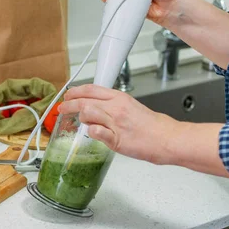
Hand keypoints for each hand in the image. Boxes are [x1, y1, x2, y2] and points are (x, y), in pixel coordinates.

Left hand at [59, 85, 179, 164]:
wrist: (167, 138)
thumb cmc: (151, 125)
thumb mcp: (130, 106)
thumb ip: (112, 105)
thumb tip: (96, 107)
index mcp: (119, 98)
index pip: (91, 89)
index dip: (75, 91)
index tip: (68, 95)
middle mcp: (115, 108)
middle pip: (84, 101)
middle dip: (69, 104)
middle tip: (62, 108)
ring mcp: (115, 123)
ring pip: (87, 113)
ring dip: (80, 118)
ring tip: (82, 122)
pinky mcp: (116, 139)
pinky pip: (96, 132)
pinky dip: (91, 132)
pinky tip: (92, 132)